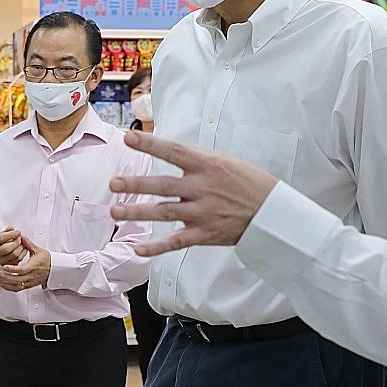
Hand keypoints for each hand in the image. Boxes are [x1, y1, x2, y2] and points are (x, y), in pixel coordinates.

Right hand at [0, 226, 26, 265]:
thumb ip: (6, 231)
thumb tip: (12, 228)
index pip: (1, 238)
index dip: (11, 234)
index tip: (18, 232)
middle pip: (7, 248)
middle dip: (17, 242)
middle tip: (20, 238)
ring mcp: (1, 260)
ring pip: (14, 255)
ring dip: (21, 247)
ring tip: (22, 243)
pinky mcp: (8, 265)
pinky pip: (18, 260)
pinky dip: (23, 253)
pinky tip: (23, 248)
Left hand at [0, 236, 50, 291]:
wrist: (55, 269)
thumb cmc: (47, 259)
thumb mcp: (38, 250)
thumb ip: (28, 244)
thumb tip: (21, 236)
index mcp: (34, 266)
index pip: (22, 270)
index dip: (13, 269)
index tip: (5, 266)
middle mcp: (32, 275)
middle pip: (18, 280)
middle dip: (6, 277)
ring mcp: (30, 282)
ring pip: (17, 286)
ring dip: (6, 284)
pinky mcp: (29, 285)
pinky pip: (18, 289)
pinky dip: (9, 288)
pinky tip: (2, 284)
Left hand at [109, 131, 277, 255]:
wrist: (273, 213)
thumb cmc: (247, 183)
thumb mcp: (226, 161)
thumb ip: (196, 159)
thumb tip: (167, 151)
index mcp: (208, 165)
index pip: (173, 151)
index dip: (150, 144)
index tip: (127, 138)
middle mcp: (203, 187)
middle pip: (163, 185)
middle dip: (136, 184)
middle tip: (113, 183)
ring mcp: (203, 212)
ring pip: (165, 212)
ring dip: (138, 212)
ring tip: (115, 211)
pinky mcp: (205, 234)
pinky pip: (177, 242)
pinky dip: (156, 247)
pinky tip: (138, 249)